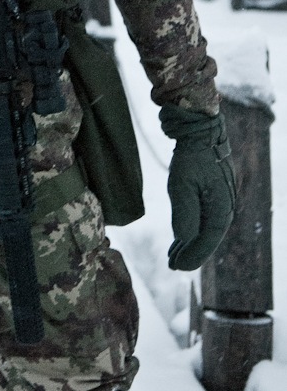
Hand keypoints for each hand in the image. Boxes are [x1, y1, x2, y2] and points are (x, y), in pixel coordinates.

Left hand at [160, 105, 235, 270]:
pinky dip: (193, 229)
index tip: (175, 267)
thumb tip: (185, 239)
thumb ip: (184, 214)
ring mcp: (222, 201)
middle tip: (171, 264)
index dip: (191, 256)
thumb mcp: (182, 184)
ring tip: (173, 255)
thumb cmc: (192, 156)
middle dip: (190, 253)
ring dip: (191, 243)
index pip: (206, 241)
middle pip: (208, 239)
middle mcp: (226, 208)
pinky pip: (205, 218)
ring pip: (206, 230)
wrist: (201, 130)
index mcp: (221, 209)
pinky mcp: (215, 194)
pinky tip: (181, 236)